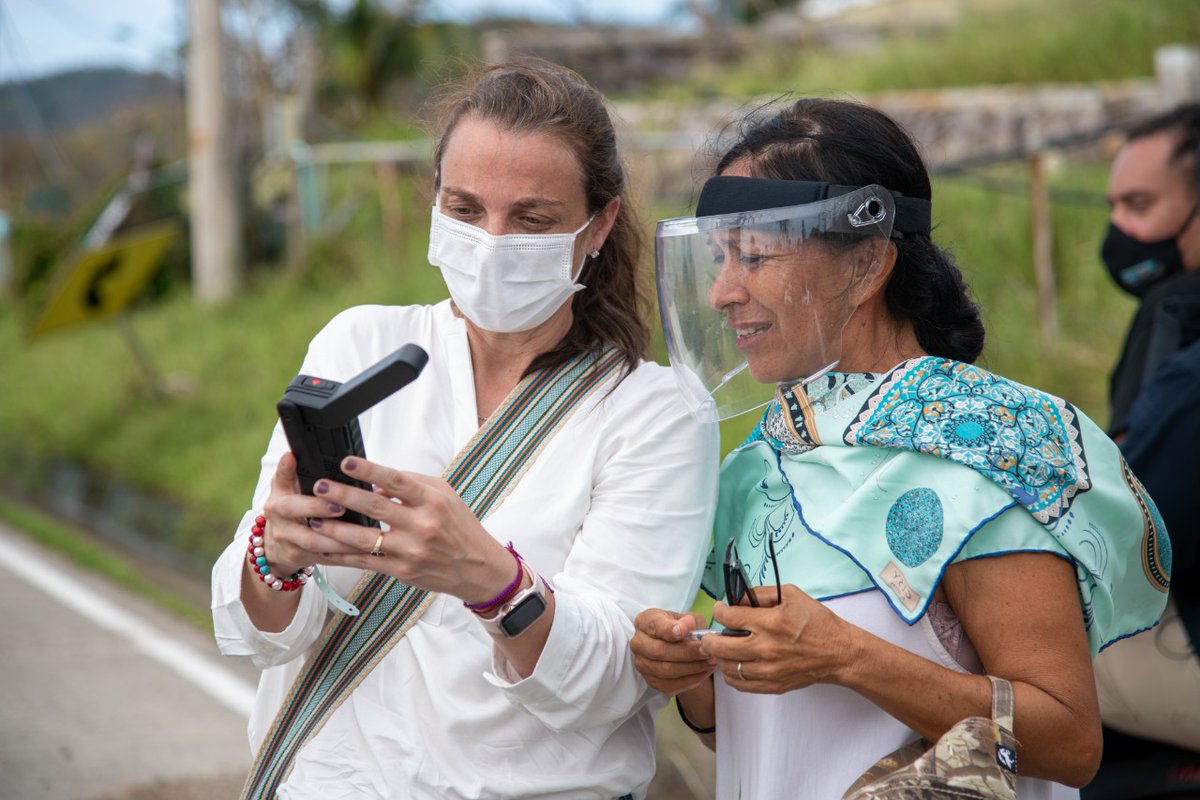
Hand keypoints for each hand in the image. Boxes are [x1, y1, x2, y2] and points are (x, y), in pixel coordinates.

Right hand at [258, 451, 356, 575]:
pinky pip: (326, 558)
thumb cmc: (290, 509)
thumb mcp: (286, 489)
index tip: (306, 471)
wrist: (276, 547)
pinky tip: (365, 552)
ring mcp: (288, 541)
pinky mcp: (300, 558)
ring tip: (361, 533)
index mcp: (278, 497)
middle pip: (294, 512)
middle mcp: (279, 519)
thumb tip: (292, 454)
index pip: (281, 481)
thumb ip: (291, 472)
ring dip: (338, 538)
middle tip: (341, 506)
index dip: (288, 470)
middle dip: (318, 508)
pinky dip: (345, 556)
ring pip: (313, 541)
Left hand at [303, 456, 513, 600]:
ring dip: (334, 528)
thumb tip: (378, 485)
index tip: (347, 462)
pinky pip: (365, 562)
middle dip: (343, 495)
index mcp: (432, 501)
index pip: (397, 481)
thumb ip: (413, 484)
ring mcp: (410, 551)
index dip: (370, 471)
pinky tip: (324, 548)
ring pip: (364, 539)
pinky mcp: (402, 571)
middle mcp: (421, 526)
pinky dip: (342, 556)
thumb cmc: (461, 528)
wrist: (477, 568)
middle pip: (375, 508)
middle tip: (319, 486)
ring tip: (313, 517)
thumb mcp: (445, 496)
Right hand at [630, 608, 716, 695]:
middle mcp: (638, 643)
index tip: (684, 631)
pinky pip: (671, 685)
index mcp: (645, 621)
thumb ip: (689, 620)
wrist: (677, 646)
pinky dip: (691, 679)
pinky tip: (705, 671)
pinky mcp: (651, 681)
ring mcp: (642, 664)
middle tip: (707, 650)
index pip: (655, 626)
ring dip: (692, 667)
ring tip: (711, 661)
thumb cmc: (681, 628)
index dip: (668, 629)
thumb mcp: (688, 618)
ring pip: (666, 670)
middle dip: (687, 652)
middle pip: (659, 651)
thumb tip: (688, 625)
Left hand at [704, 584, 858, 694]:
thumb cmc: (818, 623)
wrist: (839, 653)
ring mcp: (768, 670)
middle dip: (709, 638)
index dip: (719, 611)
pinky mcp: (773, 685)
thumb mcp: (792, 595)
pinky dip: (732, 675)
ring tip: (723, 650)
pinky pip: (740, 685)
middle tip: (711, 634)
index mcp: (770, 623)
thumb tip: (738, 598)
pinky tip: (735, 665)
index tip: (720, 610)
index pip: (729, 618)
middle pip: (720, 646)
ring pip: (727, 668)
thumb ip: (762, 593)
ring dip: (720, 657)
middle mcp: (766, 648)